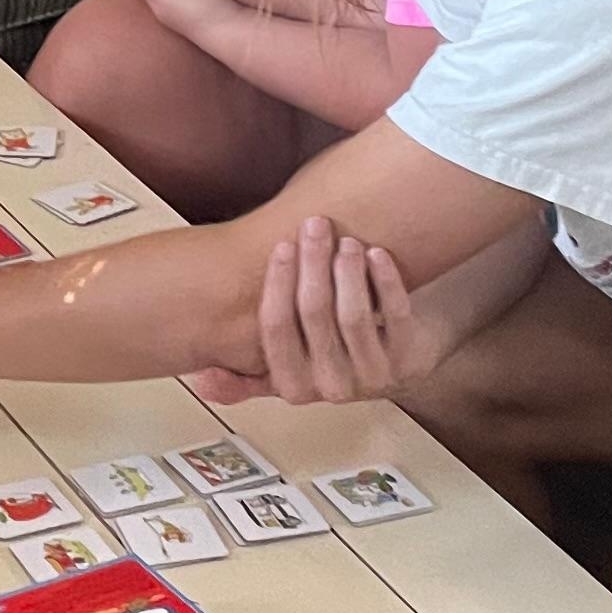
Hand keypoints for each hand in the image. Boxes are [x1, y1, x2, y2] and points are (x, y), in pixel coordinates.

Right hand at [234, 216, 428, 407]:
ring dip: (345, 269)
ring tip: (343, 237)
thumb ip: (247, 374)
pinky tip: (376, 254)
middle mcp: (332, 388)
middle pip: (314, 315)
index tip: (280, 246)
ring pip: (352, 315)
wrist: (402, 359)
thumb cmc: (338, 353)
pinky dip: (384, 280)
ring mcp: (373, 377)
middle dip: (312, 263)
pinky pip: (396, 314)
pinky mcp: (410, 361)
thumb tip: (201, 379)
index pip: (275, 331)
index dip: (277, 285)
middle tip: (313, 224)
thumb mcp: (290, 368)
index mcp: (294, 386)